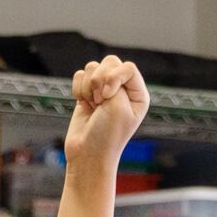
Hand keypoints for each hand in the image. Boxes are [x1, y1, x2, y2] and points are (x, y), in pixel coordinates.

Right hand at [62, 56, 149, 176]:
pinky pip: (80, 76)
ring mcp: (104, 91)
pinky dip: (78, 90)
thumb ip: (113, 79)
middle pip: (109, 62)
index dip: (114, 77)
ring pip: (92, 68)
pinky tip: (84, 106)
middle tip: (99, 102)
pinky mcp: (87, 94)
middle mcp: (123, 90)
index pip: (127, 67)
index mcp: (138, 93)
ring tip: (93, 106)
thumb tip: (97, 69)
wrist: (87, 154)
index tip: (107, 97)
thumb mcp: (118, 105)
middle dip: (99, 80)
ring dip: (88, 87)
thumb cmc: (107, 135)